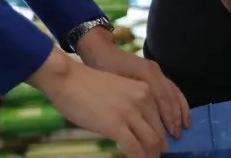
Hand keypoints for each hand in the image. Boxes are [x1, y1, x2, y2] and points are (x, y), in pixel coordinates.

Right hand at [29, 48, 165, 157]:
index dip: (162, 136)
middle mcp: (142, 100)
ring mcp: (130, 113)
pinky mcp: (116, 125)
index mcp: (145, 91)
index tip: (160, 148)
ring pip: (151, 142)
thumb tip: (138, 127)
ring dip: (151, 156)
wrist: (69, 80)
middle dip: (159, 149)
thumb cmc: (88, 85)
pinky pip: (134, 148)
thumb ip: (132, 105)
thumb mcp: (120, 90)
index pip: (161, 118)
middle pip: (159, 132)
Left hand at [77, 29, 190, 139]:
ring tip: (185, 126)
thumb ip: (130, 100)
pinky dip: (177, 100)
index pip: (162, 98)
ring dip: (180, 109)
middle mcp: (155, 70)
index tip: (171, 134)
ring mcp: (156, 70)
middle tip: (177, 136)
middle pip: (170, 96)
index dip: (168, 117)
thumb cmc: (103, 68)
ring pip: (173, 91)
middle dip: (175, 117)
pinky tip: (180, 112)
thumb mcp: (114, 84)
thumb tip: (141, 122)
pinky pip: (170, 87)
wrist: (101, 51)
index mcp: (146, 72)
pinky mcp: (155, 72)